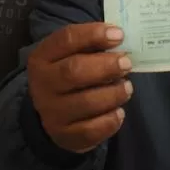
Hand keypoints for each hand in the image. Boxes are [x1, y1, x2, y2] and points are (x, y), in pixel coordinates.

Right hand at [27, 23, 132, 153]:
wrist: (51, 112)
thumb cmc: (68, 74)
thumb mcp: (71, 54)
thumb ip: (91, 45)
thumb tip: (119, 39)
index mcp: (42, 57)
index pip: (66, 39)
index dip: (94, 34)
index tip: (119, 35)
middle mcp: (42, 84)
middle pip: (74, 71)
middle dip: (106, 66)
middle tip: (127, 63)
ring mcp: (51, 112)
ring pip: (85, 102)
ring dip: (113, 93)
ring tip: (127, 87)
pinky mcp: (64, 135)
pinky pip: (90, 130)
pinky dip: (110, 120)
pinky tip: (119, 111)